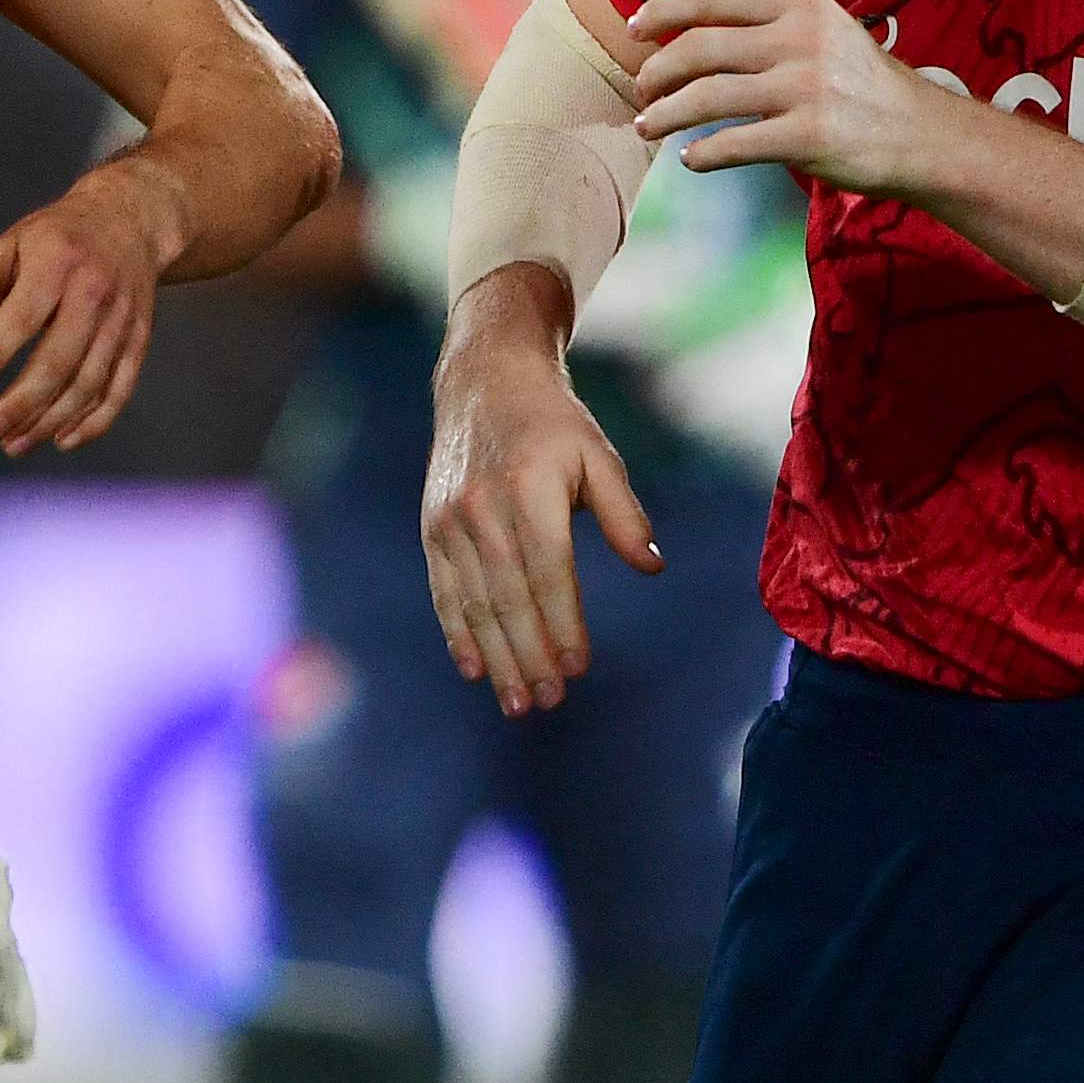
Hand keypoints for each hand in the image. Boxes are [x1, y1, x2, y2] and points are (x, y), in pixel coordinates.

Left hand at [0, 172, 176, 453]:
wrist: (130, 223)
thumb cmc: (59, 237)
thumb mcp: (15, 243)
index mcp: (57, 264)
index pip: (24, 316)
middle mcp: (94, 295)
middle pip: (59, 361)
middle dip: (22, 403)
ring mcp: (121, 323)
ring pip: (88, 384)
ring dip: (50, 421)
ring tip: (13, 444)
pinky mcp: (138, 343)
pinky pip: (119, 390)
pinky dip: (93, 422)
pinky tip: (61, 440)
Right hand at [420, 267, 659, 715]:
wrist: (484, 380)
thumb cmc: (554, 423)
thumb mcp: (599, 457)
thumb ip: (625, 514)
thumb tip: (651, 567)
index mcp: (529, 490)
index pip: (548, 572)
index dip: (562, 623)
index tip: (578, 667)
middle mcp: (482, 508)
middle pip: (507, 597)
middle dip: (529, 655)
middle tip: (550, 700)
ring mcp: (450, 520)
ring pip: (473, 603)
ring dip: (496, 657)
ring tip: (518, 701)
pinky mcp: (432, 528)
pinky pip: (444, 590)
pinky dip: (457, 632)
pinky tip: (474, 668)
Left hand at [625, 0, 964, 195]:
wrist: (921, 132)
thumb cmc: (857, 78)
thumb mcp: (816, 25)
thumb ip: (754, 4)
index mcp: (800, 3)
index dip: (662, 11)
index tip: (634, 30)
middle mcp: (802, 38)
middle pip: (699, 48)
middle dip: (656, 72)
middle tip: (640, 90)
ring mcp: (806, 88)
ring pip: (706, 98)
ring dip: (665, 115)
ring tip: (648, 126)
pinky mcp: (810, 137)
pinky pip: (733, 144)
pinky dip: (702, 155)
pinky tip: (691, 159)